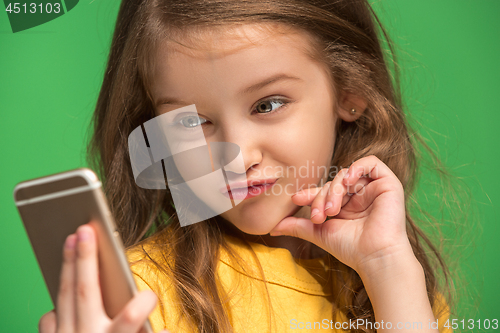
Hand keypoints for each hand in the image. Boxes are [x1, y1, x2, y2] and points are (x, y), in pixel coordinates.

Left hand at [38, 223, 169, 332]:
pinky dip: (57, 303)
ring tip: (70, 239)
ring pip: (64, 298)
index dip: (139, 308)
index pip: (127, 324)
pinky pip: (50, 321)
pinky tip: (64, 292)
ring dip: (67, 267)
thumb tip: (163, 332)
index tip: (149, 296)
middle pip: (85, 295)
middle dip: (85, 260)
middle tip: (85, 230)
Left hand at [270, 155, 414, 274]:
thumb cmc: (349, 248)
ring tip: (332, 210)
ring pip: (347, 174)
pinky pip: (371, 163)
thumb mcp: (318, 233)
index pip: (325, 191)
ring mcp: (373, 189)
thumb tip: (271, 228)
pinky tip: (348, 183)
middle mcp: (359, 196)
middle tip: (318, 216)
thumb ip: (297, 226)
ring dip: (334, 189)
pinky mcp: (388, 184)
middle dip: (321, 197)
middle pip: (333, 182)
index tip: (296, 199)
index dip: (311, 193)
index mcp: (346, 206)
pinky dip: (356, 168)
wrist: (374, 256)